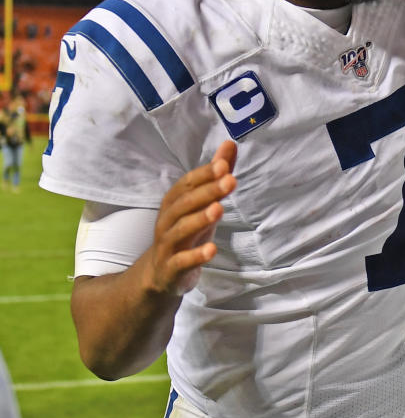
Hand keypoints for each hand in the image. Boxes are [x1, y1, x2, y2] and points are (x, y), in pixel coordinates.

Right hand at [145, 140, 236, 295]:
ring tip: (220, 209)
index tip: (224, 164)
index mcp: (174, 202)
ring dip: (200, 219)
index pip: (187, 184)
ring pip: (180, 230)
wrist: (161, 274)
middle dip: (207, 191)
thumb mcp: (203, 203)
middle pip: (185, 204)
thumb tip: (230, 144)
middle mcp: (167, 220)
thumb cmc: (187, 231)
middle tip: (230, 181)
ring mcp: (167, 245)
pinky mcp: (171, 268)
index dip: (205, 174)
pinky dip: (195, 255)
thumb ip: (217, 175)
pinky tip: (212, 249)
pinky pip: (181, 261)